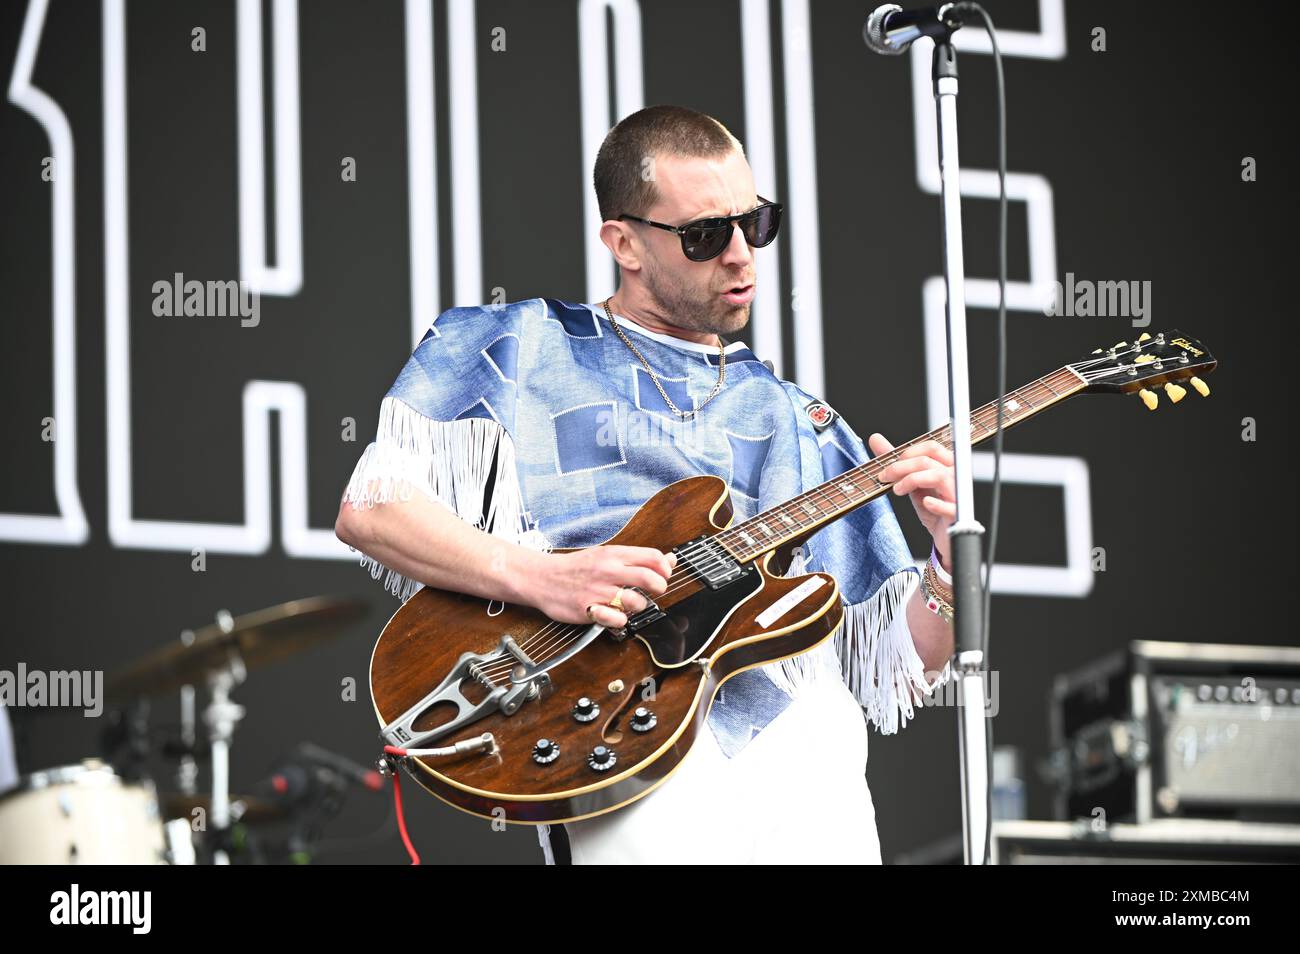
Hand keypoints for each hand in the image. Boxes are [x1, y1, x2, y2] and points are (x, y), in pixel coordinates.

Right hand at [526, 545, 676, 628]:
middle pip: (651, 579)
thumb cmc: (577, 568)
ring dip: (639, 606)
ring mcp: (599, 591)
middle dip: (659, 588)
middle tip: (654, 592)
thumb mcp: (607, 555)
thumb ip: (637, 558)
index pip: (653, 558)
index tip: (663, 576)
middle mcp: (608, 571)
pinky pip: (618, 620)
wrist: (541, 577)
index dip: (665, 569)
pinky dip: (620, 620)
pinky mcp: (589, 609)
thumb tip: (670, 559)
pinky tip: (613, 614)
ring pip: (637, 602)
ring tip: (629, 604)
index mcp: (614, 555)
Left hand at [868, 433, 955, 571]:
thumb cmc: (931, 507)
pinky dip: (935, 503)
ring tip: (897, 490)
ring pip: (938, 476)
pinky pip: (950, 506)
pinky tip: (925, 503)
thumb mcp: (911, 483)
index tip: (888, 465)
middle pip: (929, 460)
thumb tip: (875, 439)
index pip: (931, 447)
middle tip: (885, 477)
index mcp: (946, 465)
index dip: (907, 452)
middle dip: (901, 466)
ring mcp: (959, 494)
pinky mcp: (958, 515)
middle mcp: (955, 476)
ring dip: (912, 479)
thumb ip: (896, 461)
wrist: (943, 536)